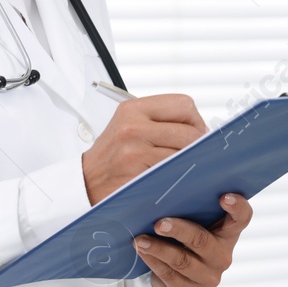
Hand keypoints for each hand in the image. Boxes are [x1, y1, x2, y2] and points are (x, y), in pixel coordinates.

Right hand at [82, 94, 206, 203]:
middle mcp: (133, 125)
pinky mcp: (137, 171)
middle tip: (194, 154)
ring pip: (185, 152)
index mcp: (133, 108)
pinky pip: (173, 170)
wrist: (85, 182)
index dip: (196, 120)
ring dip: (189, 162)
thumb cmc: (113, 156)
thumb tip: (202, 129)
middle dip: (198, 144)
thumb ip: (160, 121)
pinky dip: (179, 174)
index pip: (183, 104)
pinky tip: (172, 176)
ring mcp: (134, 149)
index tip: (195, 133)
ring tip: (182, 166)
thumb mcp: (129, 126)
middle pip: (189, 130)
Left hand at [131, 193, 251, 286]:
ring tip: (140, 239)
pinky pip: (168, 275)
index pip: (242, 219)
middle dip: (179, 230)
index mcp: (228, 233)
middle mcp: (222, 255)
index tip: (224, 196)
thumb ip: (192, 204)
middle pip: (202, 241)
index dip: (237, 208)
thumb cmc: (185, 237)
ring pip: (181, 261)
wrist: (178, 275)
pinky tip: (141, 251)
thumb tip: (169, 173)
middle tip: (160, 223)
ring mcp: (207, 275)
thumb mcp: (194, 220)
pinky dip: (152, 260)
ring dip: (158, 248)